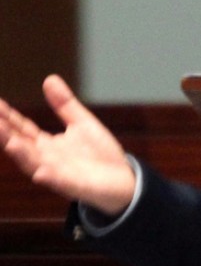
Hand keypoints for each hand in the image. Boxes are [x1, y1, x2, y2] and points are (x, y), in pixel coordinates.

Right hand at [0, 74, 135, 215]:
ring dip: (22, 155)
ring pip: (35, 165)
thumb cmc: (99, 154)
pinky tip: (41, 172)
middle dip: (6, 136)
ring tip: (10, 143)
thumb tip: (49, 79)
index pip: (22, 129)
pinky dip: (50, 178)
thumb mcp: (81, 123)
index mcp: (47, 145)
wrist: (123, 180)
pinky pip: (61, 183)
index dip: (8, 118)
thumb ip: (64, 104)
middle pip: (22, 146)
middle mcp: (46, 160)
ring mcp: (59, 174)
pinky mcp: (76, 186)